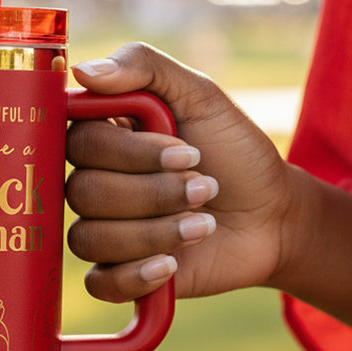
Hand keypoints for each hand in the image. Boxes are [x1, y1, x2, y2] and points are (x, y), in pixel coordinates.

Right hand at [66, 42, 293, 303]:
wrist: (274, 216)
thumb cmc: (235, 151)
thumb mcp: (201, 95)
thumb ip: (144, 67)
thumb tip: (81, 70)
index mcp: (105, 134)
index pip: (78, 139)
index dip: (128, 151)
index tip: (185, 151)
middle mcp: (94, 180)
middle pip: (84, 191)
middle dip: (155, 193)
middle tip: (205, 186)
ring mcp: (103, 229)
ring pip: (90, 237)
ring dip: (157, 231)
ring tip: (203, 222)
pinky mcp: (117, 273)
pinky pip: (99, 283)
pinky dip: (136, 275)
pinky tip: (173, 264)